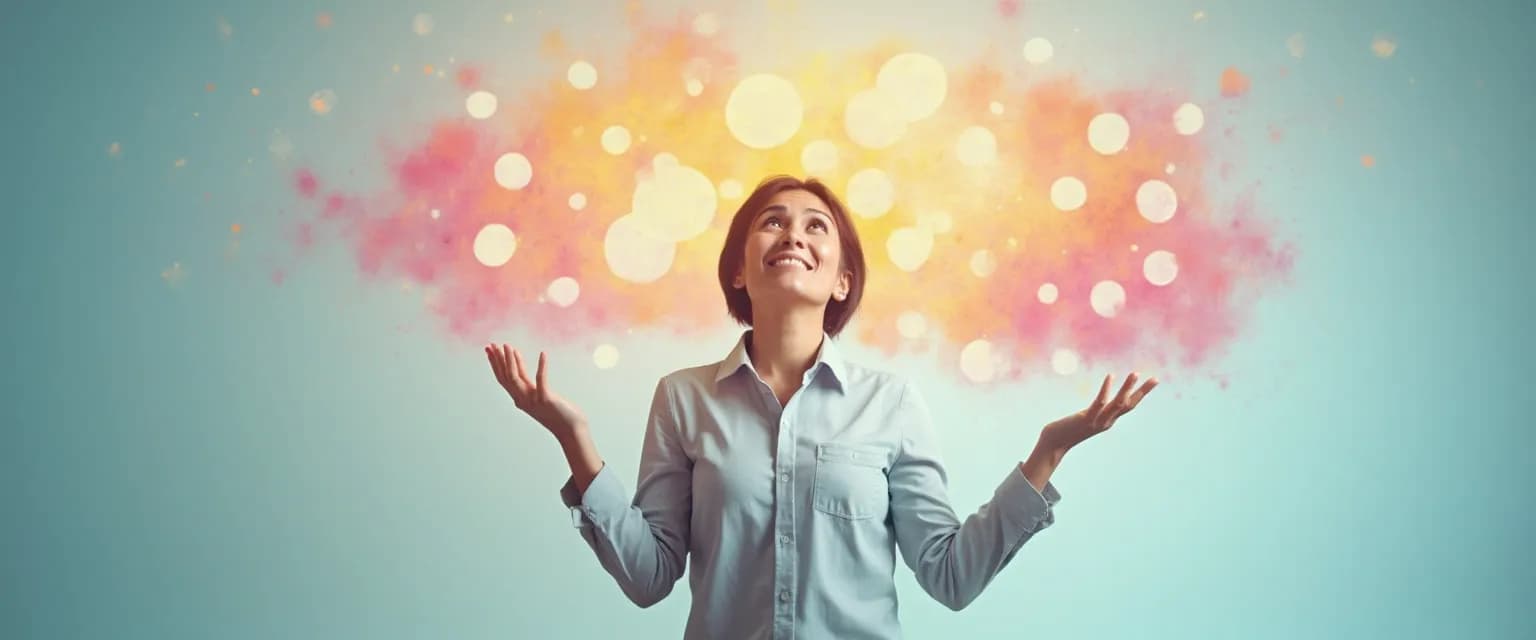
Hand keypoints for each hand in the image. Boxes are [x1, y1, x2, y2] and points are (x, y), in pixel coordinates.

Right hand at [485, 343, 587, 442]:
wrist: (570, 430)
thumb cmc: (558, 413)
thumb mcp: (539, 396)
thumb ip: (529, 387)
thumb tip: (520, 374)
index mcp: (520, 398)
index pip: (503, 378)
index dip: (495, 364)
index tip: (490, 349)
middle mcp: (522, 399)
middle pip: (505, 377)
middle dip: (498, 360)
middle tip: (491, 344)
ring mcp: (533, 400)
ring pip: (516, 378)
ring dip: (511, 361)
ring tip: (508, 346)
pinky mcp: (546, 399)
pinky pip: (541, 380)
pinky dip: (541, 366)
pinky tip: (543, 354)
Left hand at [1038, 372, 1158, 453]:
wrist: (1054, 443)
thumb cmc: (1067, 429)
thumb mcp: (1085, 419)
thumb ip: (1094, 412)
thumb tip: (1099, 403)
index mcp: (1108, 420)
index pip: (1129, 405)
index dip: (1141, 393)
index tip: (1153, 381)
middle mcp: (1107, 421)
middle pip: (1130, 405)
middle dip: (1143, 392)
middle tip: (1156, 379)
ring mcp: (1098, 421)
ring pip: (1118, 404)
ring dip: (1127, 388)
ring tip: (1135, 373)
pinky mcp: (1086, 419)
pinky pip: (1099, 403)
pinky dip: (1106, 389)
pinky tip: (1110, 376)